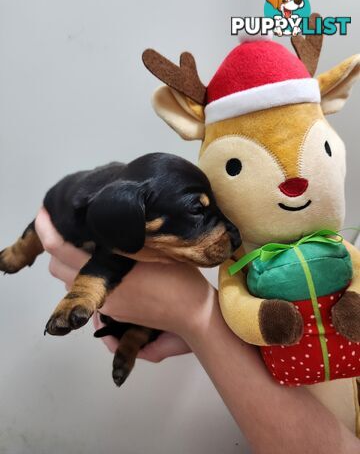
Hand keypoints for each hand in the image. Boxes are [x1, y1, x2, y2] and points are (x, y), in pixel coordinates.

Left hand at [35, 207, 213, 358]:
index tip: (43, 212)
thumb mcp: (150, 249)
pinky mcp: (114, 313)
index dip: (46, 229)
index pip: (59, 248)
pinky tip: (109, 266)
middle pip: (56, 268)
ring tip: (91, 248)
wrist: (191, 312)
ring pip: (70, 282)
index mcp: (104, 272)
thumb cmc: (177, 276)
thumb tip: (101, 232)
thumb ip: (121, 242)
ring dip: (72, 265)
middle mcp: (97, 291)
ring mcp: (104, 305)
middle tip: (74, 232)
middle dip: (57, 249)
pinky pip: (88, 292)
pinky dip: (87, 276)